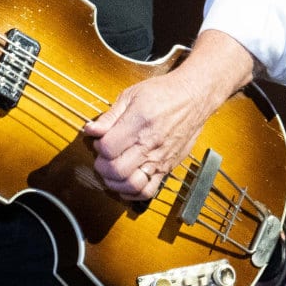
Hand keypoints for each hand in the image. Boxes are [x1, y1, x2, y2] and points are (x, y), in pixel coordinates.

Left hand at [82, 31, 251, 203]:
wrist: (194, 97)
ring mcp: (160, 158)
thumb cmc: (163, 93)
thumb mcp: (131, 95)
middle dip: (103, 167)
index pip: (108, 148)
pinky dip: (133, 193)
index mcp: (139, 124)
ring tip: (113, 171)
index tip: (101, 140)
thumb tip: (91, 130)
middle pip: (117, 170)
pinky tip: (127, 182)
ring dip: (116, 182)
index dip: (98, 146)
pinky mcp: (168, 167)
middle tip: (104, 157)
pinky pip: (149, 191)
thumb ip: (110, 116)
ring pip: (132, 185)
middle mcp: (150, 144)